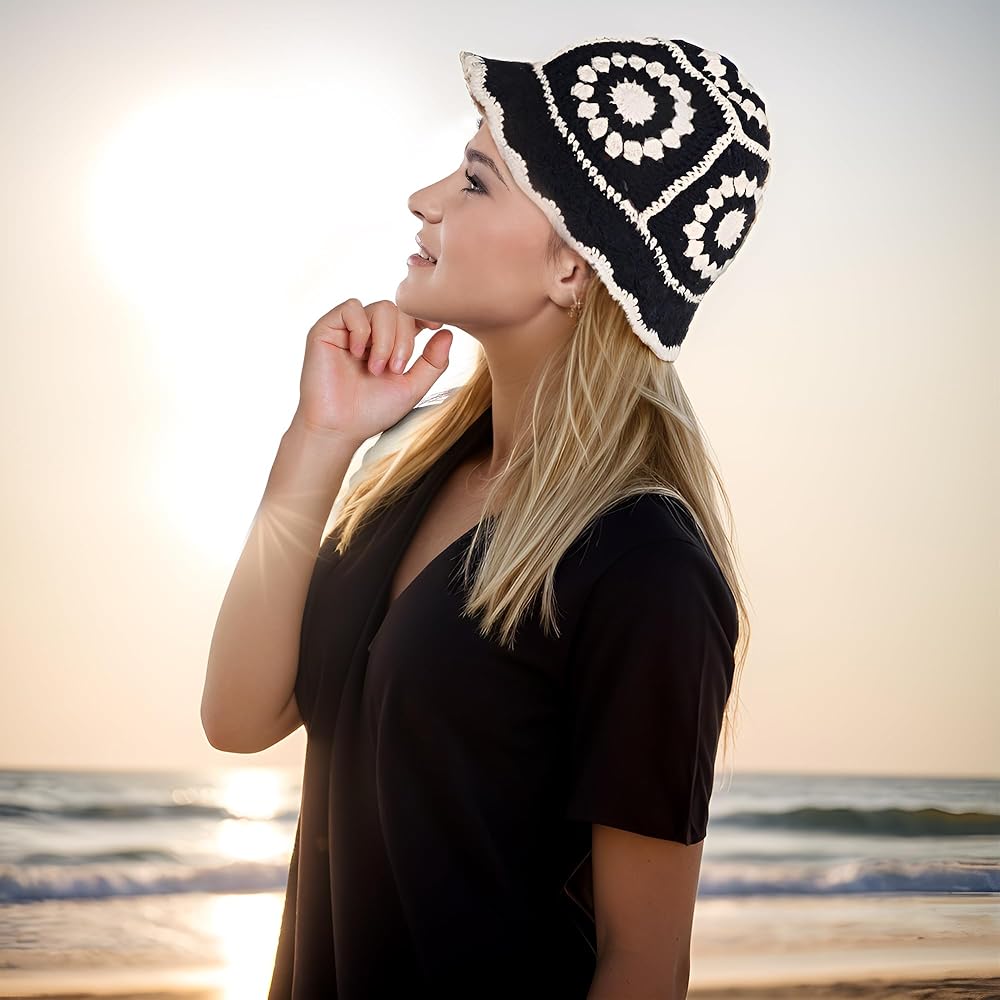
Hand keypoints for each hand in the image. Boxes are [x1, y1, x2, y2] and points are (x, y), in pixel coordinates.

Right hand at [289, 298, 452, 445]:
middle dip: (404, 340)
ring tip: (376, 368)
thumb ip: (433, 362)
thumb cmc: (373, 411)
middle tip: (395, 369)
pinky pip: (352, 308)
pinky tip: (357, 353)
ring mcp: (348, 329)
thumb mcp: (412, 387)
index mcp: (390, 343)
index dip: (424, 315)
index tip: (435, 327)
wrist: (338, 428)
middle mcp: (369, 332)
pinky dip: (361, 329)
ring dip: (385, 339)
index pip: (411, 316)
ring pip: (381, 308)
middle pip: (399, 310)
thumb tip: (448, 333)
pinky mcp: (326, 328)